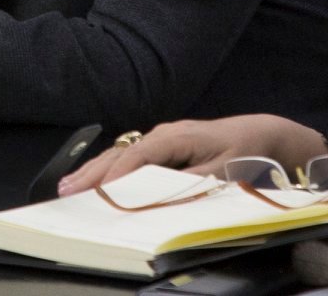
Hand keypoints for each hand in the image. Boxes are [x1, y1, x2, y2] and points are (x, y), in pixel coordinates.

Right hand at [58, 114, 325, 195]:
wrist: (261, 134)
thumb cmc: (244, 151)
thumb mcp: (224, 170)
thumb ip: (193, 181)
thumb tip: (163, 193)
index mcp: (177, 136)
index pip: (139, 155)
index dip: (118, 174)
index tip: (99, 193)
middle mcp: (164, 134)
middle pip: (121, 152)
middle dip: (93, 171)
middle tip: (66, 190)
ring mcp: (161, 139)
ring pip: (121, 154)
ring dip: (95, 170)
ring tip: (68, 186)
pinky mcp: (163, 147)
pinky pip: (129, 157)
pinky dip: (109, 168)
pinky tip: (94, 180)